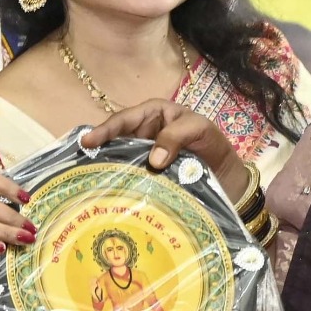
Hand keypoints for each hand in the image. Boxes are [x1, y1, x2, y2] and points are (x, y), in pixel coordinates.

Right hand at [81, 100, 250, 200]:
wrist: (230, 178)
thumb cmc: (213, 145)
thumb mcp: (200, 130)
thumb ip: (176, 137)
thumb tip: (153, 160)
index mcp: (154, 115)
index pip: (125, 119)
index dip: (105, 129)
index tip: (88, 141)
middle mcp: (145, 135)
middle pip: (116, 140)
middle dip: (99, 150)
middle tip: (80, 164)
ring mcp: (145, 158)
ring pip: (120, 161)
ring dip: (108, 170)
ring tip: (88, 181)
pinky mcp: (149, 179)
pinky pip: (131, 179)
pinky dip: (121, 185)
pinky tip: (109, 194)